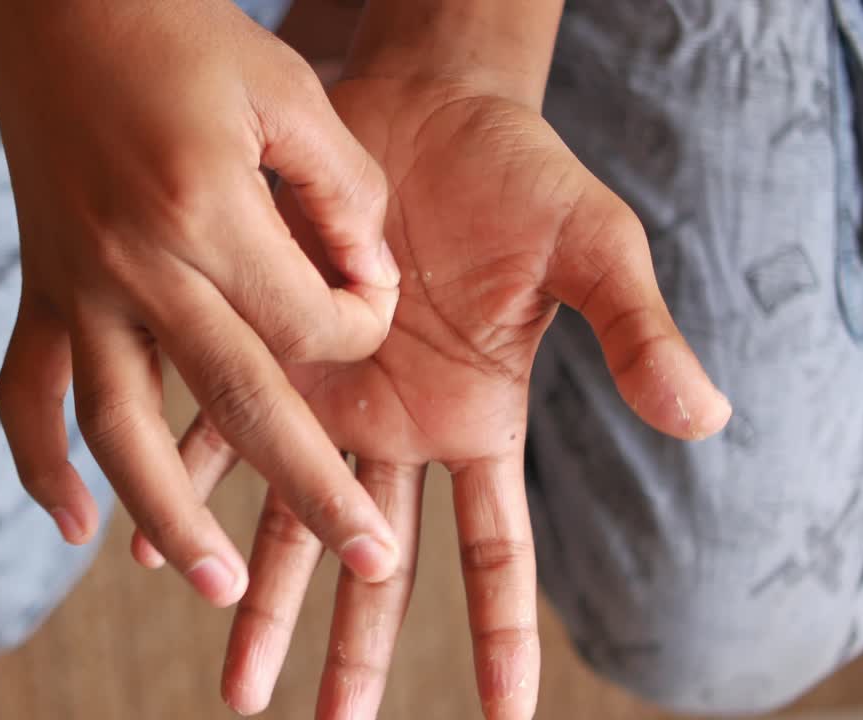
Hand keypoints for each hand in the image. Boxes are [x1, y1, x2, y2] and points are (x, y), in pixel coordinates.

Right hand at [0, 0, 405, 607]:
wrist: (61, 5)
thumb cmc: (187, 35)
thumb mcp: (290, 91)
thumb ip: (345, 194)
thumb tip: (370, 290)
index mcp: (207, 212)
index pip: (312, 324)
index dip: (361, 325)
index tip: (371, 300)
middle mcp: (136, 265)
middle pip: (236, 403)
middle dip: (311, 489)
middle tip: (366, 564)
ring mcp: (78, 285)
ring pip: (119, 429)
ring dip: (170, 516)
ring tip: (219, 587)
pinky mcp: (42, 288)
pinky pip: (28, 394)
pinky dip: (40, 466)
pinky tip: (73, 529)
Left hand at [133, 77, 730, 716]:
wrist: (427, 105)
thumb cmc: (519, 173)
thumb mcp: (594, 247)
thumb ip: (637, 333)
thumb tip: (706, 418)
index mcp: (479, 421)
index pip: (497, 550)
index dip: (504, 635)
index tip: (508, 719)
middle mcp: (399, 428)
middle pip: (378, 563)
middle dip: (356, 648)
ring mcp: (330, 396)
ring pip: (292, 520)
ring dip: (263, 598)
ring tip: (237, 682)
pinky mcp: (270, 347)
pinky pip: (219, 430)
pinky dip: (187, 485)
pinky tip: (155, 544)